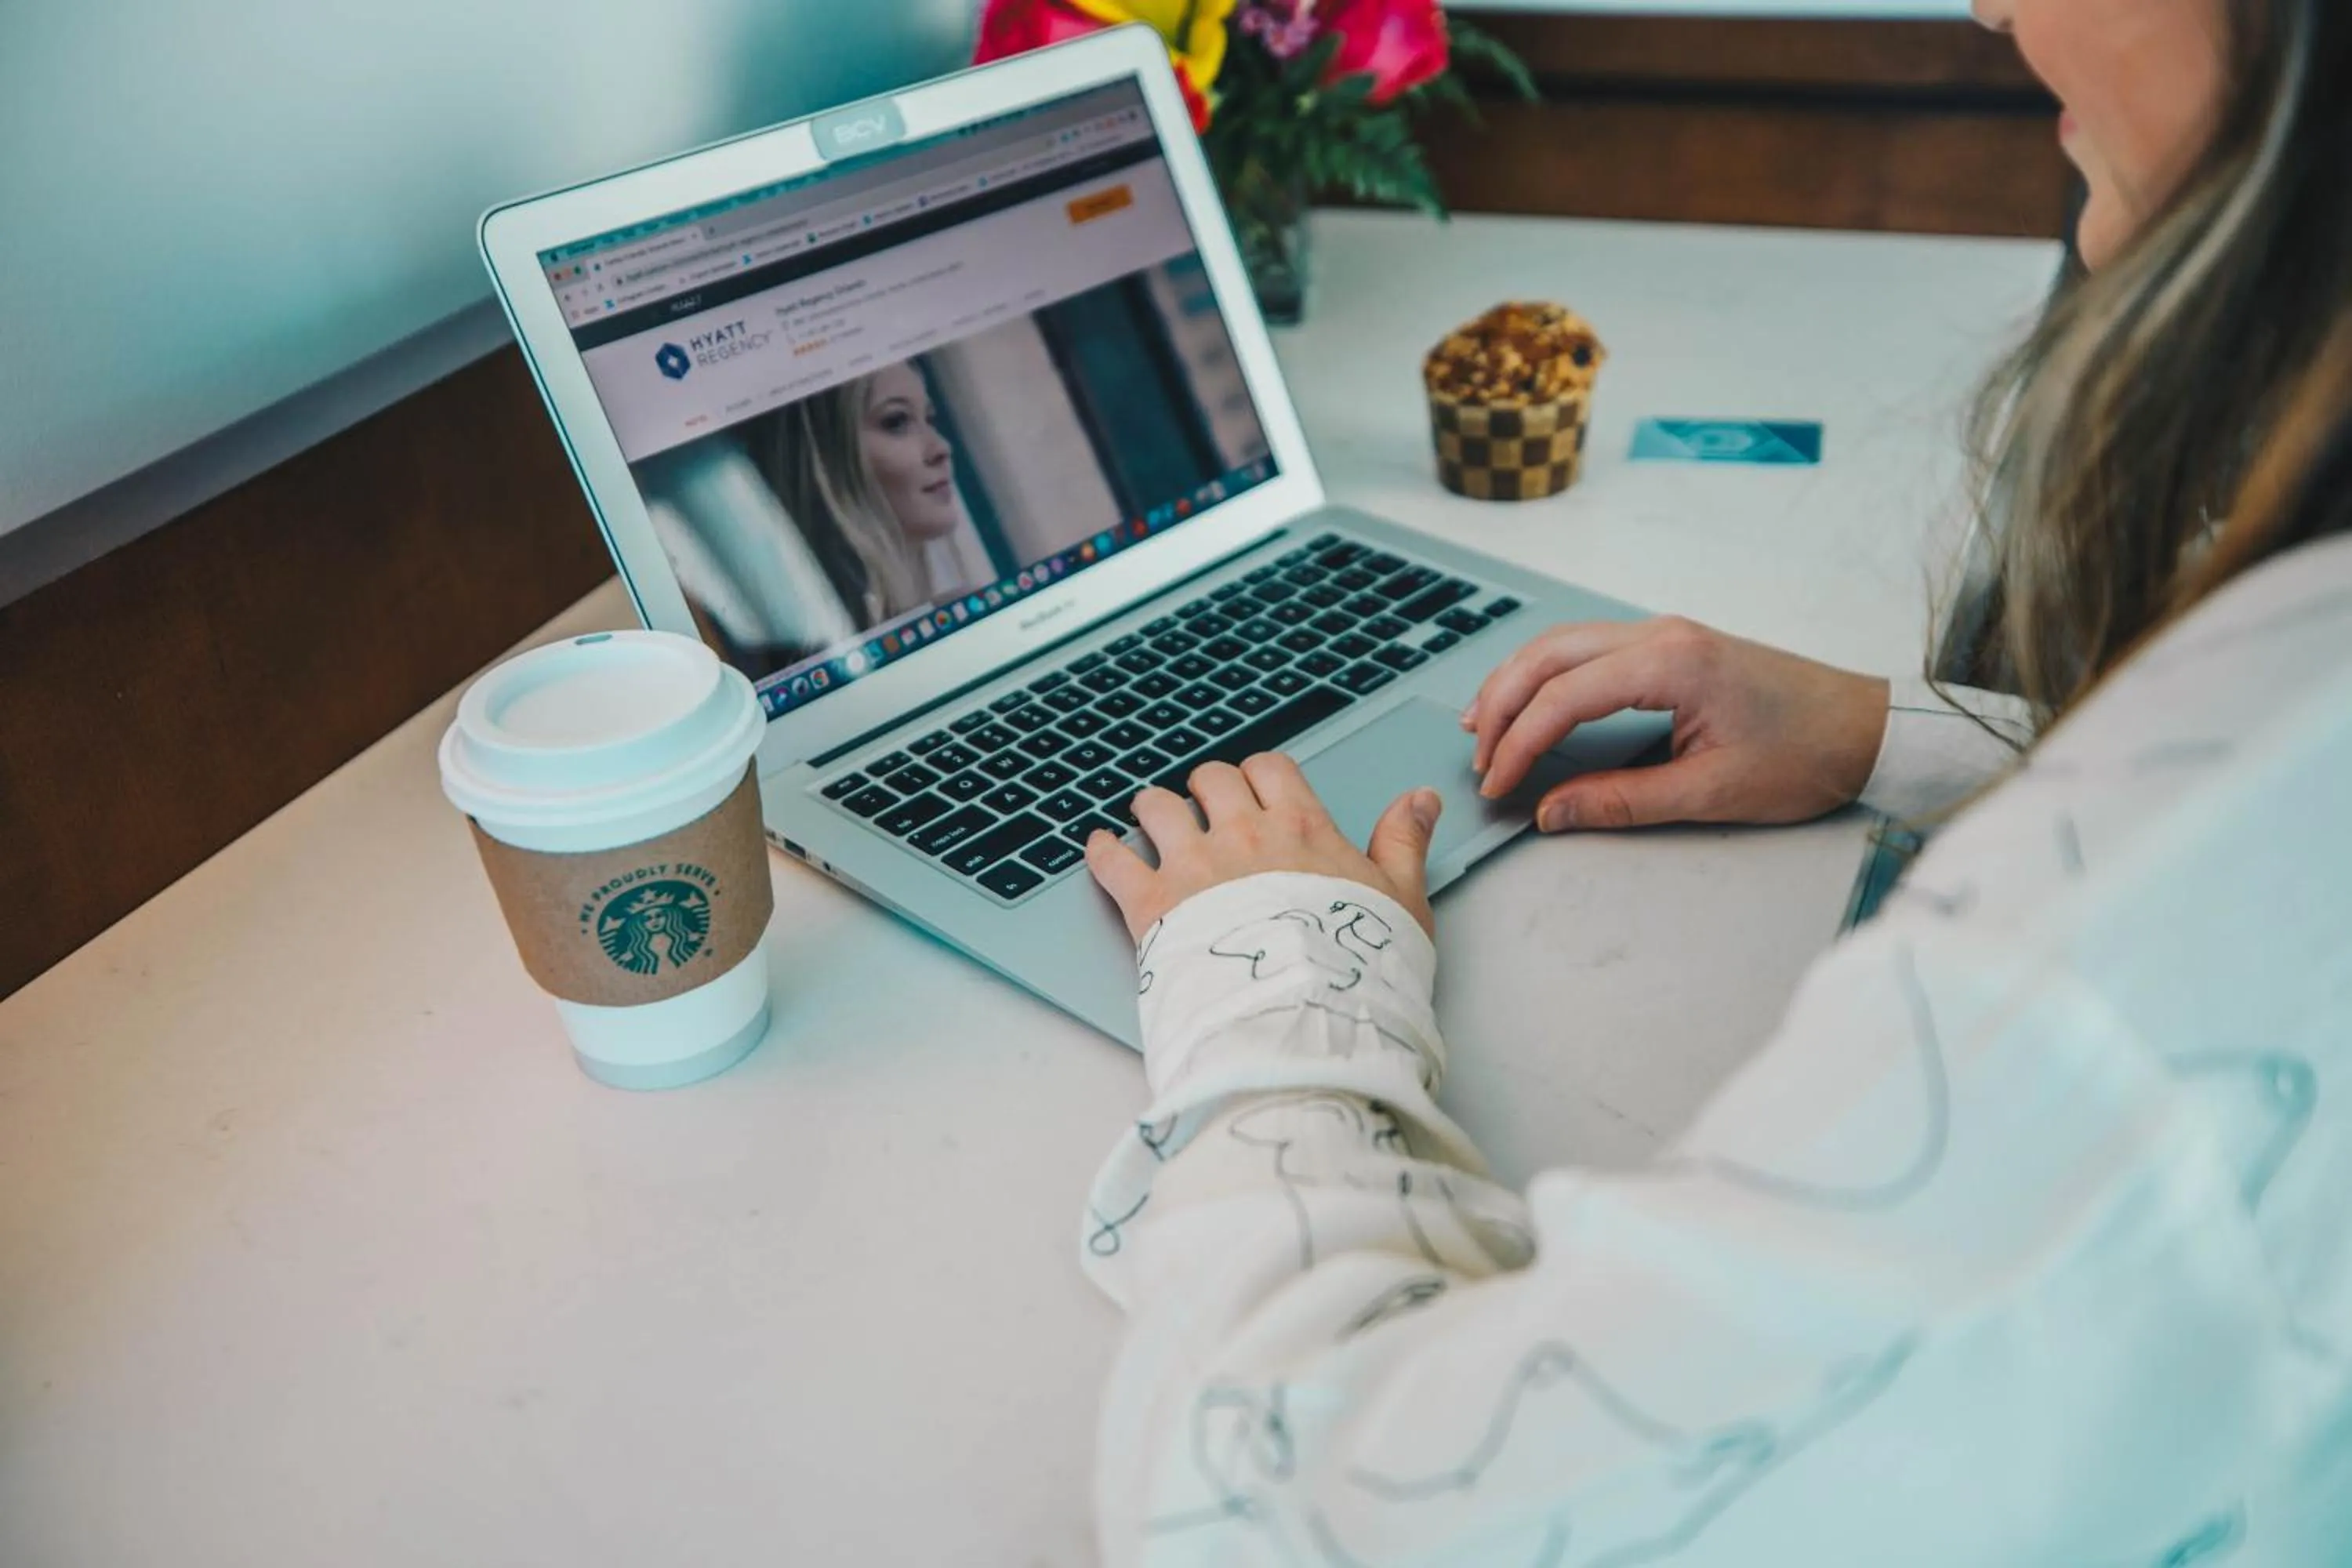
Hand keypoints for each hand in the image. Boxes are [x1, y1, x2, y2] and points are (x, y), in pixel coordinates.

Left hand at [1084, 754, 1442, 942]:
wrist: (1303, 1016)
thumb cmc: (1356, 968)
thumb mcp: (1402, 903)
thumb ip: (1403, 844)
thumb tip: (1418, 800)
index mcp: (1300, 828)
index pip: (1270, 769)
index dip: (1260, 776)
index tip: (1256, 791)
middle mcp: (1242, 835)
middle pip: (1210, 779)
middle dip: (1207, 789)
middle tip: (1207, 810)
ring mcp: (1192, 866)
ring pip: (1156, 807)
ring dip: (1153, 809)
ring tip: (1151, 820)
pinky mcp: (1151, 905)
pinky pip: (1113, 861)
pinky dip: (1102, 851)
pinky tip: (1101, 847)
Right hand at [1464, 617, 1890, 830]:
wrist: (1867, 728)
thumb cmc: (1806, 755)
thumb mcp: (1710, 793)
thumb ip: (1621, 802)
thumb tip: (1552, 812)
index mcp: (1671, 663)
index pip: (1563, 697)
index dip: (1519, 744)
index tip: (1497, 786)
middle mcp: (1661, 634)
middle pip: (1548, 656)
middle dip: (1501, 705)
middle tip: (1478, 758)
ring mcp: (1665, 633)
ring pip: (1562, 644)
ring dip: (1516, 683)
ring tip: (1484, 728)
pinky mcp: (1672, 645)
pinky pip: (1587, 649)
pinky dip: (1548, 676)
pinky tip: (1533, 702)